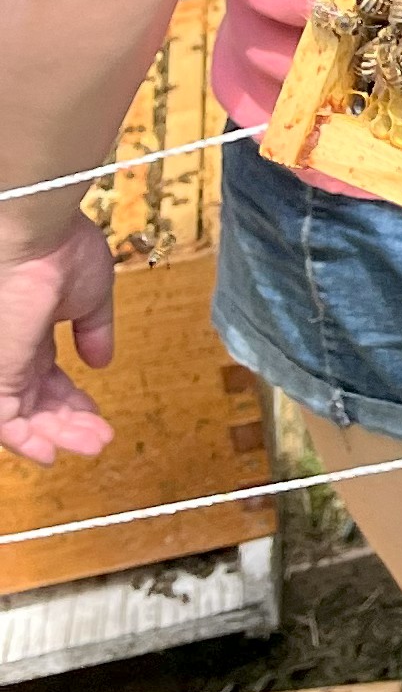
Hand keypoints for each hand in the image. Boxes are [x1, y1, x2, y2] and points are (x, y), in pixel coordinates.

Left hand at [0, 225, 116, 462]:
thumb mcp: (91, 295)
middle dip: (68, 423)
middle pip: (36, 402)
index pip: (47, 379)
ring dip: (57, 436)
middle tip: (99, 437)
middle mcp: (13, 351)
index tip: (98, 414)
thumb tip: (102, 359)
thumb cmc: (60, 251)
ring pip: (23, 418)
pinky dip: (26, 442)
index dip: (72, 401)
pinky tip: (51, 452)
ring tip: (93, 444)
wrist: (33, 238)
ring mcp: (2, 366)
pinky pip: (4, 424)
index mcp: (31, 330)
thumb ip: (95, 330)